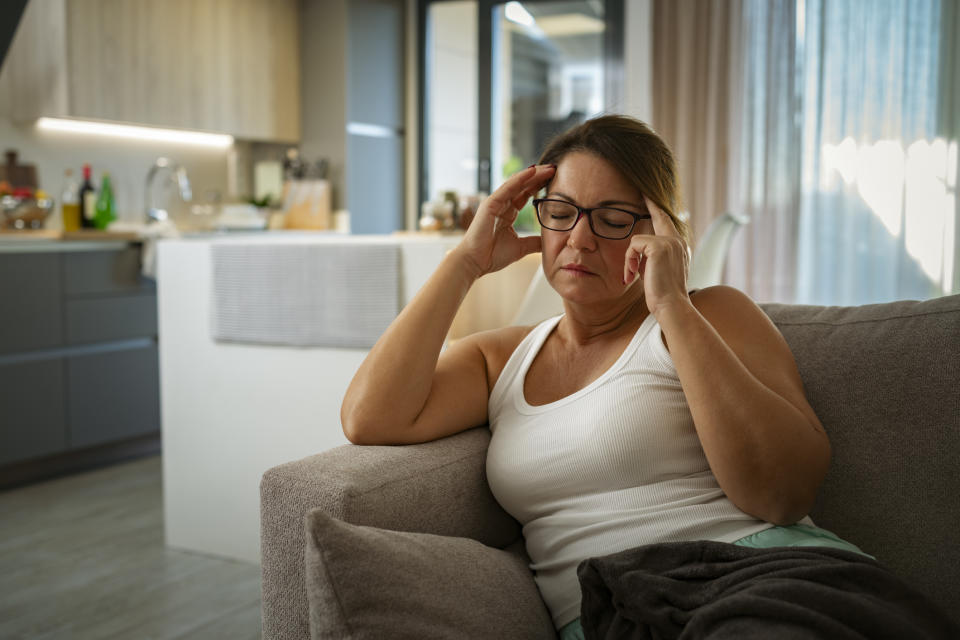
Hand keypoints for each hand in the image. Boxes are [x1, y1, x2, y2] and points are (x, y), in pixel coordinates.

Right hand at [455, 164, 555, 276]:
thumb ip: (535, 242)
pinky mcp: (490, 203)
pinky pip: (508, 187)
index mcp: (508, 213)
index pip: (526, 195)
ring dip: (534, 174)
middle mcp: (502, 205)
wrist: (475, 263)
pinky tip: (533, 171)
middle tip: (555, 168)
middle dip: (539, 177)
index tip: (556, 180)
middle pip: (523, 186)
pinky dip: (520, 178)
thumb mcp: (521, 248)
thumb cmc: (492, 256)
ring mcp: (495, 202)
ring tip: (549, 167)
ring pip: (517, 183)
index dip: (540, 186)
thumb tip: (550, 242)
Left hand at [622, 196, 690, 316]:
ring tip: (632, 276)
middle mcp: (677, 241)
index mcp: (679, 247)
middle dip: (649, 201)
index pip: (667, 222)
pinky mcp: (659, 247)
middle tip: (641, 191)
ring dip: (630, 260)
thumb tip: (640, 250)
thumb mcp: (658, 272)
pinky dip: (628, 262)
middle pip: (660, 215)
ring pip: (637, 240)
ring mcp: (670, 242)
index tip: (648, 196)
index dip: (657, 208)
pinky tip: (632, 276)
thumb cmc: (663, 296)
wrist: (671, 306)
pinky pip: (633, 247)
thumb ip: (652, 257)